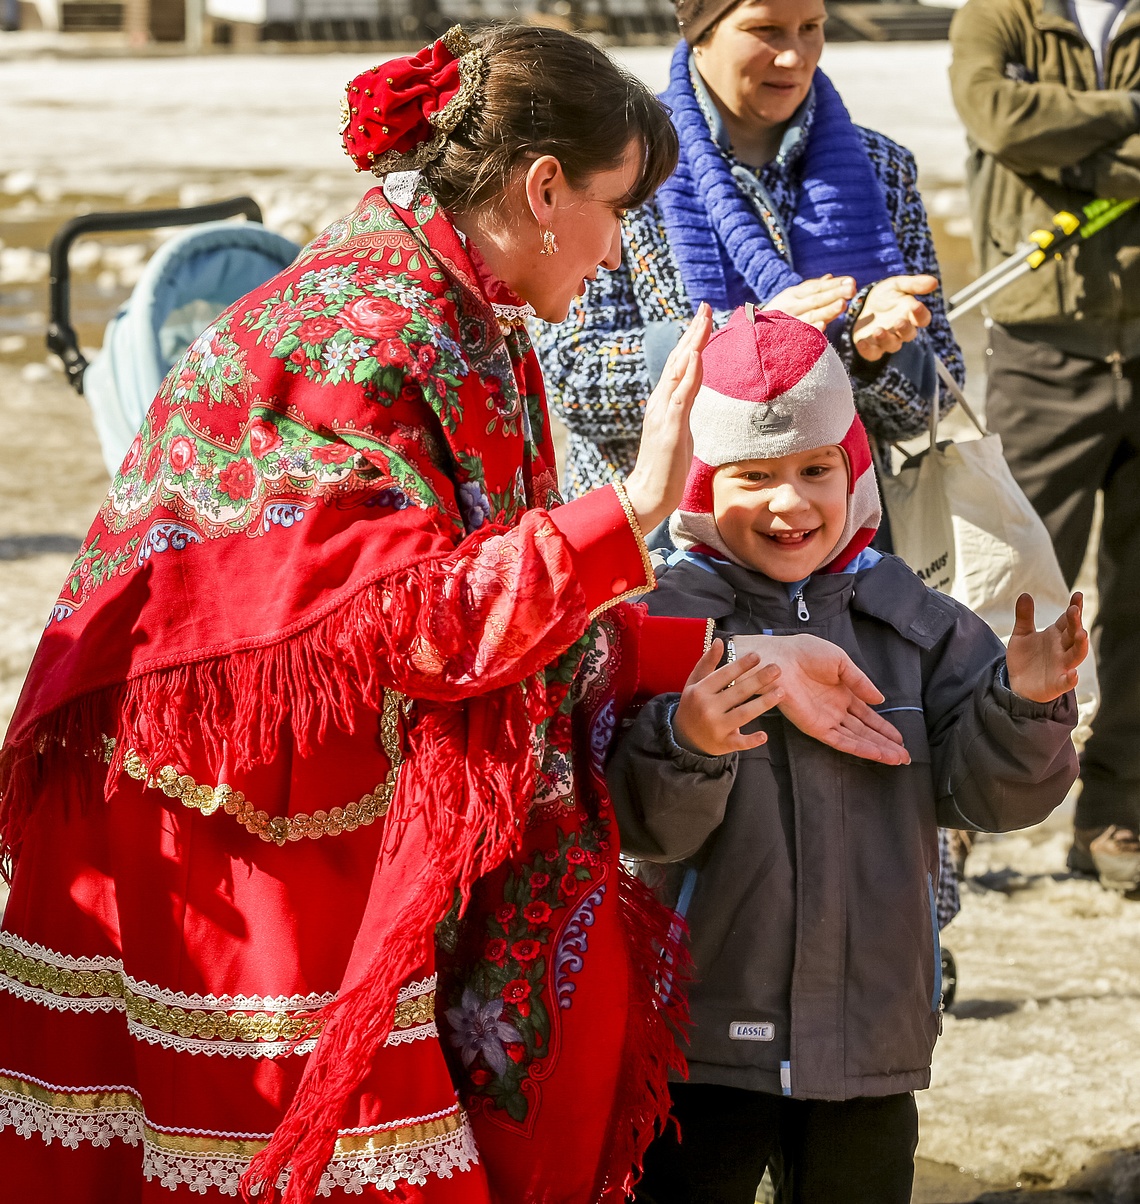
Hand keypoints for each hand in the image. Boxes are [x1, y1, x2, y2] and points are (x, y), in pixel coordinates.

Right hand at [624, 303, 712, 532]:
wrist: (649, 494)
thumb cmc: (666, 468)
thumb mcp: (679, 432)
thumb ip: (682, 410)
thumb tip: (690, 395)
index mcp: (665, 403)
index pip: (680, 365)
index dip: (692, 340)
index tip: (704, 318)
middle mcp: (661, 402)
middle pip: (679, 359)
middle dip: (693, 332)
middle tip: (705, 307)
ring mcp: (664, 414)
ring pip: (679, 371)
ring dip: (692, 344)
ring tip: (703, 321)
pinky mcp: (669, 428)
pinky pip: (681, 396)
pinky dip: (689, 374)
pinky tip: (697, 356)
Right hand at [673, 641, 783, 755]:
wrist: (684, 738)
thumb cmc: (694, 704)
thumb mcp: (695, 682)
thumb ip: (707, 662)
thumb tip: (720, 641)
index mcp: (700, 691)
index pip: (723, 675)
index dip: (741, 665)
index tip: (758, 655)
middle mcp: (707, 708)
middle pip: (737, 692)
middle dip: (758, 680)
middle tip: (777, 669)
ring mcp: (715, 727)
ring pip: (743, 714)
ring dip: (763, 704)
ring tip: (781, 692)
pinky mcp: (723, 744)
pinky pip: (739, 742)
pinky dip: (751, 741)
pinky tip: (764, 735)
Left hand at [735, 633, 910, 764]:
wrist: (780, 657)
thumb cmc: (805, 653)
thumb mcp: (841, 662)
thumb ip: (860, 682)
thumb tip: (880, 700)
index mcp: (842, 693)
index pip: (867, 715)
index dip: (884, 727)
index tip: (901, 739)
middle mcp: (835, 709)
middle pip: (865, 731)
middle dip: (885, 743)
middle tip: (905, 756)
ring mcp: (826, 719)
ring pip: (856, 739)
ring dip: (877, 749)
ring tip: (897, 759)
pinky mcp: (815, 727)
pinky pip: (840, 741)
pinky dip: (859, 748)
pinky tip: (876, 753)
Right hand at [763, 274, 855, 330]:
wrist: (750, 334)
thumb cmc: (777, 314)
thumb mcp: (792, 298)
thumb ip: (812, 289)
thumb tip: (831, 277)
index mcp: (793, 294)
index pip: (817, 287)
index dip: (834, 284)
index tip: (851, 281)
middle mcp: (791, 306)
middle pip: (816, 299)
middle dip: (835, 294)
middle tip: (852, 290)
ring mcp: (788, 321)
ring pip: (811, 315)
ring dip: (827, 310)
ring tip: (843, 305)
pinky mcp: (786, 337)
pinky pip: (800, 333)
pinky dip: (811, 329)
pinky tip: (823, 325)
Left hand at [852, 274, 937, 361]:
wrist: (862, 303)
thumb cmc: (885, 295)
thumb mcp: (897, 285)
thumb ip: (914, 284)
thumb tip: (934, 282)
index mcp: (911, 316)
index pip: (923, 319)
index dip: (921, 314)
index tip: (916, 306)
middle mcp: (901, 331)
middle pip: (909, 335)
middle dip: (904, 329)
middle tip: (899, 322)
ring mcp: (887, 340)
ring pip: (892, 346)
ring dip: (886, 339)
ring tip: (878, 330)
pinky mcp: (871, 347)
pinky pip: (872, 354)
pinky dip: (867, 350)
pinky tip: (861, 342)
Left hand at [1006, 592, 1087, 702]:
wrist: (1018, 683)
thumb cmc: (1025, 657)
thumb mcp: (1021, 635)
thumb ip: (1024, 616)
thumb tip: (1025, 594)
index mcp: (1056, 635)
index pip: (1067, 620)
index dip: (1074, 608)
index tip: (1077, 595)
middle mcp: (1062, 649)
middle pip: (1073, 634)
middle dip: (1075, 623)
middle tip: (1074, 610)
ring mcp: (1061, 666)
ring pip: (1076, 655)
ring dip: (1080, 645)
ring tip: (1081, 634)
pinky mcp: (1056, 684)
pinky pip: (1066, 682)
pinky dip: (1071, 678)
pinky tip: (1073, 674)